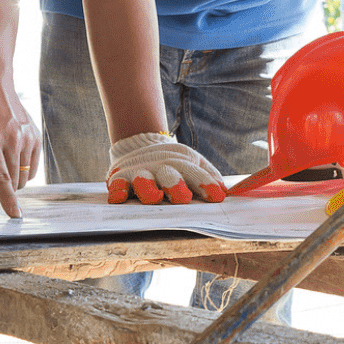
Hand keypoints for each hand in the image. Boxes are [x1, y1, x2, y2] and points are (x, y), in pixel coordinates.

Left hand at [0, 73, 40, 218]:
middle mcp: (12, 141)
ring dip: (8, 178)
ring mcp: (27, 138)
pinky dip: (19, 170)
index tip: (15, 216)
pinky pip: (31, 168)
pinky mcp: (35, 137)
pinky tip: (6, 155)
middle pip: (11, 183)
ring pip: (23, 178)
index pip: (1, 179)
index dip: (7, 201)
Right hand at [107, 132, 226, 204]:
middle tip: (182, 198)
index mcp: (182, 163)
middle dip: (176, 185)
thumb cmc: (173, 165)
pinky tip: (118, 198)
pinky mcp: (120, 177)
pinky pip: (117, 183)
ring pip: (143, 179)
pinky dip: (117, 190)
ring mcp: (140, 171)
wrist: (141, 144)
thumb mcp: (194, 165)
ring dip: (148, 188)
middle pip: (169, 174)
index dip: (206, 184)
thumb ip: (209, 178)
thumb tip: (225, 194)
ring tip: (153, 198)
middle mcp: (161, 166)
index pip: (196, 174)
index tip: (217, 197)